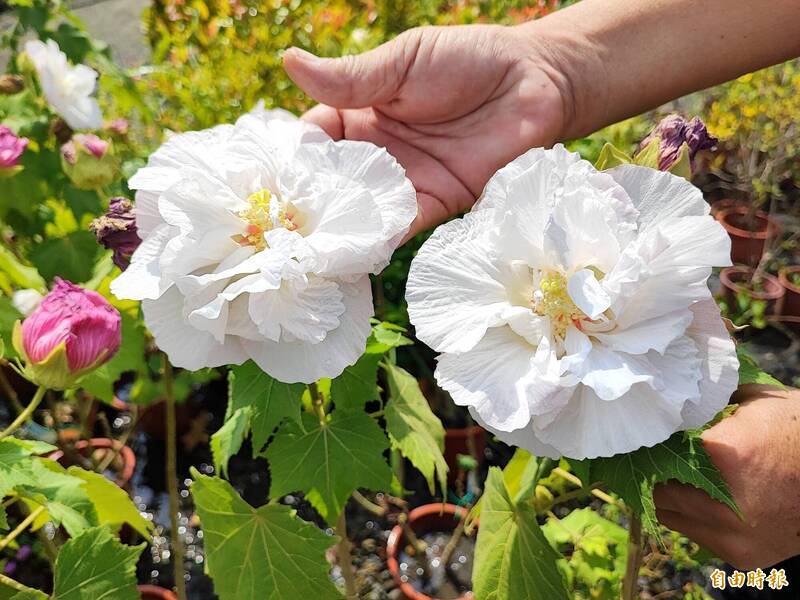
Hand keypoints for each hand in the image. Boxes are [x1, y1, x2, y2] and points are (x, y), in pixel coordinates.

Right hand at [283, 25, 574, 236]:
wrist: (536, 82)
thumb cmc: (468, 60)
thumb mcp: (403, 62)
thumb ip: (351, 78)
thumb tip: (288, 61)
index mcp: (363, 112)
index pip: (317, 137)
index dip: (298, 153)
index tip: (278, 171)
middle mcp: (380, 151)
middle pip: (335, 179)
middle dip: (314, 197)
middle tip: (288, 219)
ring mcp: (407, 179)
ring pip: (365, 206)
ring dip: (342, 222)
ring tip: (313, 241)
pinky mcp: (439, 201)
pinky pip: (404, 223)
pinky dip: (382, 235)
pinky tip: (359, 245)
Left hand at [655, 385, 799, 569]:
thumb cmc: (797, 430)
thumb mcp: (751, 401)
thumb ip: (707, 402)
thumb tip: (667, 394)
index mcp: (721, 457)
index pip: (657, 454)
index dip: (649, 445)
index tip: (643, 438)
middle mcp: (723, 505)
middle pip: (657, 491)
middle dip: (656, 475)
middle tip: (656, 460)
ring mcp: (734, 536)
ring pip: (672, 518)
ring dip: (672, 500)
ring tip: (680, 479)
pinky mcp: (743, 556)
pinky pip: (698, 536)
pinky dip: (696, 518)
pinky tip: (705, 499)